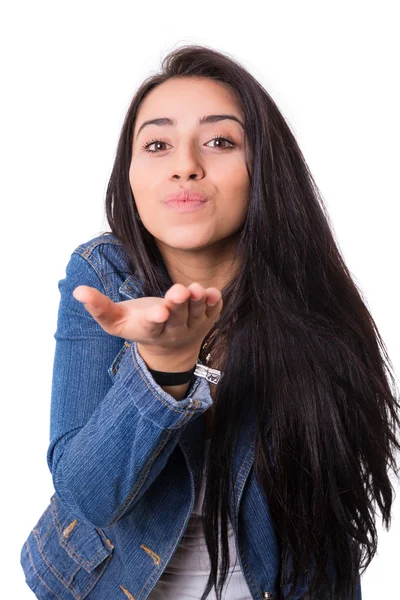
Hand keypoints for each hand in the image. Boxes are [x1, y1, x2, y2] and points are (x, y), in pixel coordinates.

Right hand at [72, 281, 222, 353]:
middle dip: (178, 305)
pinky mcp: (208, 319)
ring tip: (196, 290)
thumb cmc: (138, 326)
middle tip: (179, 292)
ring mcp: (193, 326)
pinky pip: (214, 312)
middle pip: (177, 318)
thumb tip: (78, 291)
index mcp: (150, 330)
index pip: (152, 326)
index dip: (155, 318)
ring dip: (198, 301)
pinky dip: (215, 303)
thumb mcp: (116, 321)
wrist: (170, 349)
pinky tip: (213, 292)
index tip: (158, 312)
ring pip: (197, 313)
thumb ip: (99, 307)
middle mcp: (173, 331)